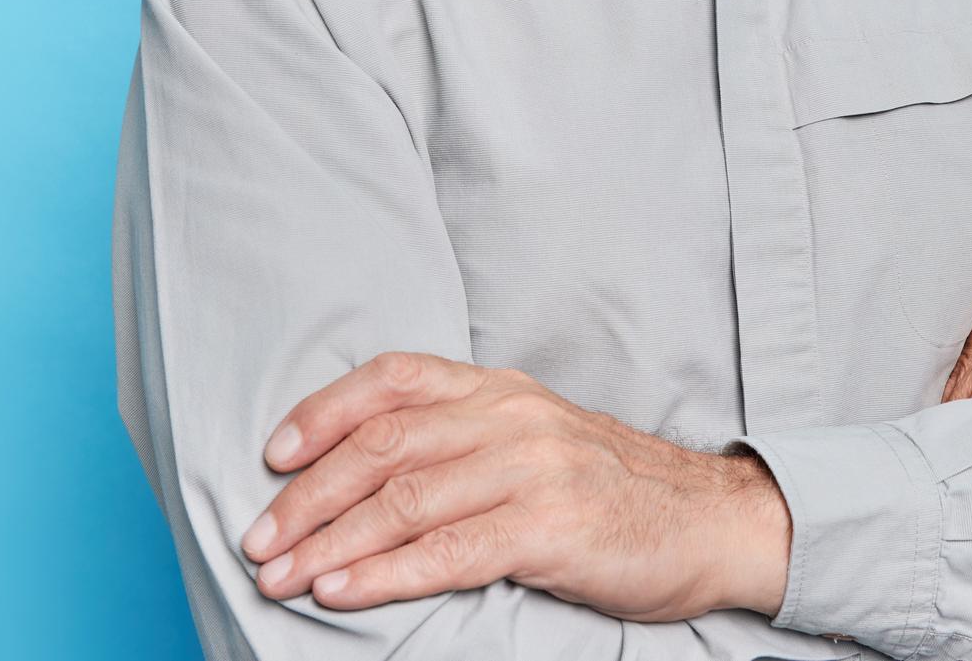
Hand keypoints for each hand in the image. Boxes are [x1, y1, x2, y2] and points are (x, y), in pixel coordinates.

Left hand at [240, 351, 789, 620]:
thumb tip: (366, 471)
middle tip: (258, 539)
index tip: (272, 454)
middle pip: (382, 444)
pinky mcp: (551, 527)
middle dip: (307, 495)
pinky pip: (449, 552)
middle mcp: (511, 417)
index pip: (394, 379)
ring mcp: (532, 469)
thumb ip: (465, 440)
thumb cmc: (613, 492)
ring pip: (404, 499)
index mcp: (500, 390)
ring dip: (330, 542)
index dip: (324, 412)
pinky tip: (344, 592)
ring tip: (282, 576)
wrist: (713, 521)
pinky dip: (385, 574)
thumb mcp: (536, 439)